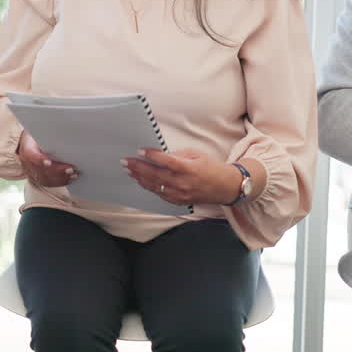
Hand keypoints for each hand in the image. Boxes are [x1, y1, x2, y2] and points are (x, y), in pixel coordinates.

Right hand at [17, 131, 77, 186]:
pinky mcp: (38, 177)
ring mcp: (32, 172)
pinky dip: (61, 182)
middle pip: (41, 170)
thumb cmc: (39, 134)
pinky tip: (70, 179)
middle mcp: (27, 163)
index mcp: (27, 149)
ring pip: (45, 179)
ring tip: (74, 174)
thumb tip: (67, 135)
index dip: (40, 160)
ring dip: (61, 178)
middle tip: (71, 169)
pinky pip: (49, 183)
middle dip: (57, 171)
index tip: (49, 162)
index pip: (31, 155)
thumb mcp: (42, 132)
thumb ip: (50, 136)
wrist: (31, 142)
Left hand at [122, 149, 246, 205]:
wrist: (225, 187)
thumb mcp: (197, 155)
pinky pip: (160, 194)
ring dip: (139, 178)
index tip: (140, 150)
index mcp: (189, 169)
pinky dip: (149, 187)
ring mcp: (180, 194)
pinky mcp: (179, 201)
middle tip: (125, 161)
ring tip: (128, 170)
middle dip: (138, 167)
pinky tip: (140, 180)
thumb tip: (160, 155)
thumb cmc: (212, 168)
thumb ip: (179, 155)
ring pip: (155, 186)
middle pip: (156, 175)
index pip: (166, 161)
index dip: (152, 155)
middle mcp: (183, 183)